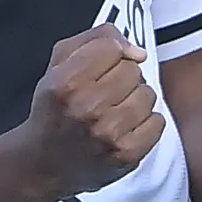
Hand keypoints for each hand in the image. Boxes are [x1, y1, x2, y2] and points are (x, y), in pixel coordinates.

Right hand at [23, 24, 165, 198]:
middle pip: (133, 70)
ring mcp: (108, 134)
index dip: (108, 56)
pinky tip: (124, 129)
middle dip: (121, 79)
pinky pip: (157, 122)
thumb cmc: (55, 109)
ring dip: (134, 101)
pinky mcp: (126, 154)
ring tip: (114, 112)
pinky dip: (145, 124)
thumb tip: (137, 51)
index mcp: (66, 83)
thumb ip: (97, 39)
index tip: (98, 70)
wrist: (44, 163)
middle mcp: (86, 108)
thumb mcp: (59, 63)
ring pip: (148, 94)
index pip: (111, 48)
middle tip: (103, 95)